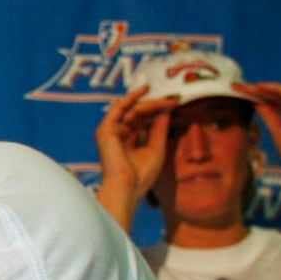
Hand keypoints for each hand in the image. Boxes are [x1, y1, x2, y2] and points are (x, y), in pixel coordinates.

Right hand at [94, 86, 174, 227]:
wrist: (127, 188)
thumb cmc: (141, 176)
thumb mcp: (157, 149)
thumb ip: (159, 130)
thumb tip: (165, 113)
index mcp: (127, 142)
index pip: (142, 121)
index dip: (157, 112)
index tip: (174, 105)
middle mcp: (117, 135)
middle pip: (137, 113)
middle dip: (156, 104)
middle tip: (174, 99)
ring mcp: (110, 132)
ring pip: (131, 109)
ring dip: (150, 102)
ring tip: (167, 99)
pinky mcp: (106, 129)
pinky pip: (120, 107)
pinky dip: (131, 97)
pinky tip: (145, 91)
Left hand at [238, 81, 280, 183]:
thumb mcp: (279, 132)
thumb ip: (270, 116)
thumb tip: (256, 103)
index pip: (273, 104)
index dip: (255, 99)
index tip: (237, 95)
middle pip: (278, 97)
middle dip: (257, 92)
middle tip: (236, 86)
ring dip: (265, 89)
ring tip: (246, 86)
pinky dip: (279, 90)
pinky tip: (262, 87)